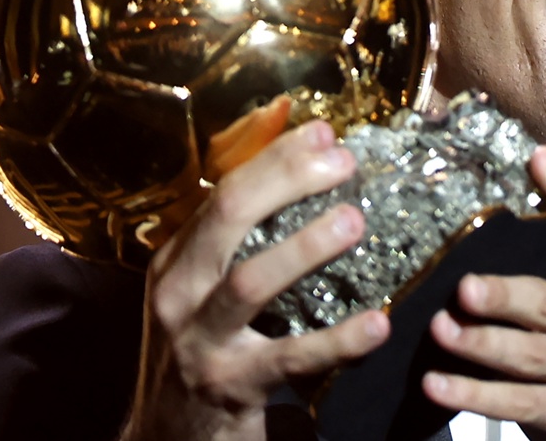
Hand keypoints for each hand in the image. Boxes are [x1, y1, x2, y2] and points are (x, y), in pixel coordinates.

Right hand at [121, 104, 389, 440]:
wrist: (168, 435)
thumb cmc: (202, 346)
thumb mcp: (202, 286)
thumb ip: (238, 237)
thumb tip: (298, 166)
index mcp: (177, 258)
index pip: (224, 190)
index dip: (276, 157)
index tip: (324, 133)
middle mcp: (180, 291)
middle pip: (230, 217)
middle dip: (287, 181)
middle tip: (343, 163)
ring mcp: (201, 340)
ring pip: (250, 282)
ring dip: (305, 248)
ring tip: (353, 222)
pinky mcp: (232, 385)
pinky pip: (290, 358)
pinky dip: (337, 341)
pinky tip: (377, 324)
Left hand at [421, 148, 545, 439]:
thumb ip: (539, 279)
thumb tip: (472, 244)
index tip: (536, 157)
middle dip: (505, 292)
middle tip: (464, 286)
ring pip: (535, 355)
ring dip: (483, 344)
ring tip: (442, 331)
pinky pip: (527, 404)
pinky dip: (478, 396)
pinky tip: (441, 386)